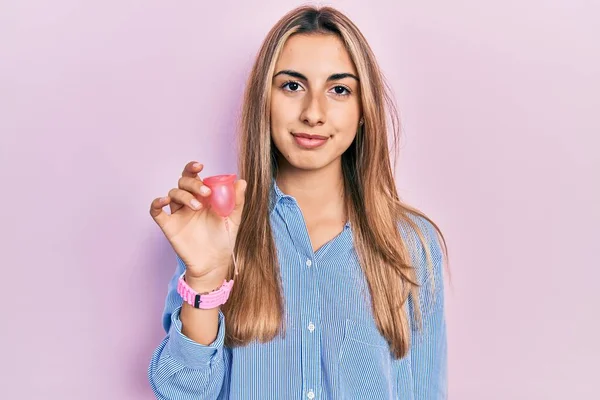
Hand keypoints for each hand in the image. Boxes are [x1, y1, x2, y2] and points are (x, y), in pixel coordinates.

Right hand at [150, 161, 246, 286]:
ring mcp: (178, 213)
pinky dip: (157, 203)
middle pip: (182, 182)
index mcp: (203, 197)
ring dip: (184, 195)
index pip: (195, 176)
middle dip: (193, 183)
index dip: (193, 168)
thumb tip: (242, 181)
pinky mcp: (169, 225)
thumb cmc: (224, 240)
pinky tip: (164, 201)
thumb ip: (237, 201)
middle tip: (205, 193)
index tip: (200, 165)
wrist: (214, 263)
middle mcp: (189, 202)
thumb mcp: (233, 220)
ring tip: (197, 207)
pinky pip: (156, 211)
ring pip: (173, 193)